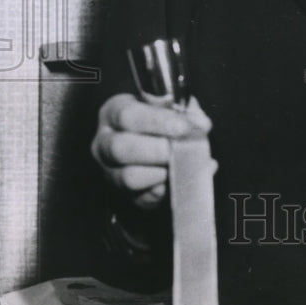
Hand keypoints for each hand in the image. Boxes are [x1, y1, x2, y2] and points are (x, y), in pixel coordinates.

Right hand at [91, 93, 211, 208]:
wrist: (151, 138)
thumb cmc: (160, 119)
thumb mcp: (170, 105)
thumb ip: (186, 111)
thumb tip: (200, 124)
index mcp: (114, 112)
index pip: (128, 115)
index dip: (159, 121)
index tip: (185, 127)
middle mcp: (105, 142)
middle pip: (121, 148)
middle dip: (158, 150)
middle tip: (182, 150)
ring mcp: (109, 170)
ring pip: (128, 178)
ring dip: (161, 173)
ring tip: (181, 166)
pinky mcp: (122, 194)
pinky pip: (141, 199)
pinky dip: (164, 192)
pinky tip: (178, 181)